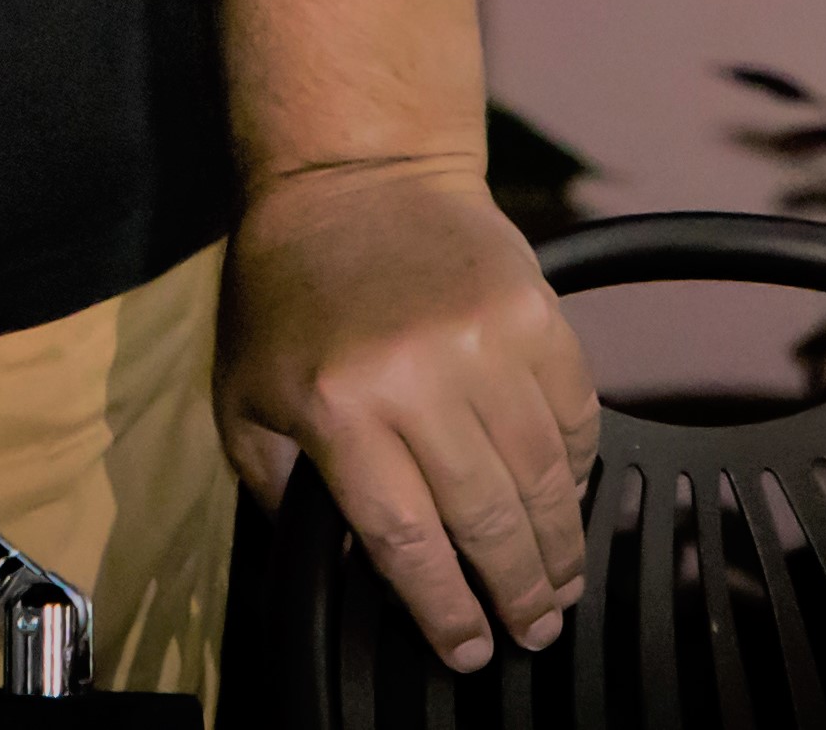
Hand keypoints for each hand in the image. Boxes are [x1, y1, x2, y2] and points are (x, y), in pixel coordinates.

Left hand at [218, 161, 597, 674]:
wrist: (355, 175)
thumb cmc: (288, 291)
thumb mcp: (247, 398)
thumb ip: (287, 492)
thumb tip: (346, 570)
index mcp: (338, 408)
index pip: (406, 541)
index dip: (445, 611)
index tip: (469, 650)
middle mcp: (419, 377)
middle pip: (487, 520)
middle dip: (518, 594)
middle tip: (532, 631)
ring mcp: (487, 340)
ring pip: (543, 476)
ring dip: (559, 545)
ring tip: (560, 586)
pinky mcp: (536, 311)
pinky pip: (574, 413)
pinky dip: (578, 466)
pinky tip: (568, 499)